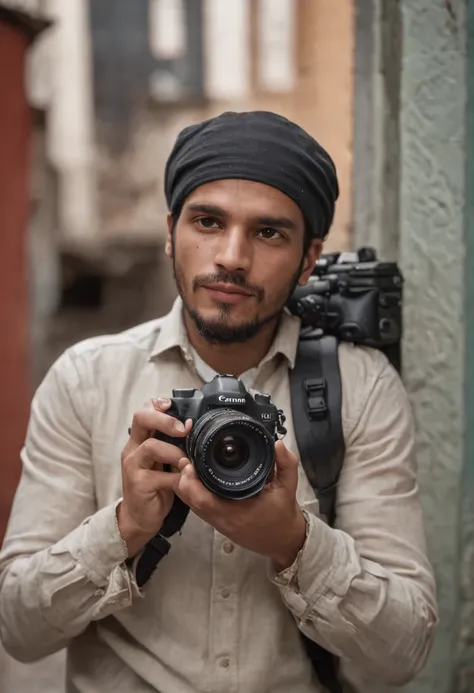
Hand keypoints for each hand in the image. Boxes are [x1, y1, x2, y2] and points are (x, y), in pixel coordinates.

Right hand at [117, 398, 191, 557]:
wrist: (139, 518)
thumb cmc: (155, 487)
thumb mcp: (163, 462)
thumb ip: (173, 446)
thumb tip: (195, 429)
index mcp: (139, 440)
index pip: (144, 411)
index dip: (157, 404)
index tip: (174, 405)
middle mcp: (132, 449)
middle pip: (142, 419)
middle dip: (165, 419)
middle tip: (184, 428)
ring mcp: (133, 466)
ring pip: (151, 446)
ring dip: (175, 452)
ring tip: (187, 462)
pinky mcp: (138, 484)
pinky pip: (161, 476)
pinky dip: (177, 478)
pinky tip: (185, 481)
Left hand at [173, 440, 306, 570]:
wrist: (284, 540)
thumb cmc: (284, 514)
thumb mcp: (289, 487)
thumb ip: (287, 464)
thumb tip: (278, 443)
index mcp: (236, 512)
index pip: (204, 500)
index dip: (191, 482)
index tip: (190, 462)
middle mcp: (223, 519)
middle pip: (191, 501)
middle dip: (183, 480)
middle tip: (185, 459)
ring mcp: (218, 522)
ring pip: (192, 505)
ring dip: (186, 486)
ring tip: (188, 465)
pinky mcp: (218, 522)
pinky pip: (199, 507)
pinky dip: (193, 493)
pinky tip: (195, 478)